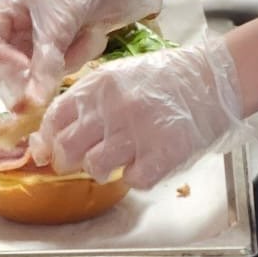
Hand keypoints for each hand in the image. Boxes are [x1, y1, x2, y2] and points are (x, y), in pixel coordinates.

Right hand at [0, 0, 157, 106]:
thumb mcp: (60, 24)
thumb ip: (44, 64)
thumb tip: (30, 103)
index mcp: (5, 10)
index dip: (3, 64)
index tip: (28, 76)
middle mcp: (16, 29)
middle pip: (10, 67)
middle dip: (40, 68)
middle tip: (62, 66)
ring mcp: (37, 44)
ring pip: (38, 75)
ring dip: (68, 59)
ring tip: (87, 33)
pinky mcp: (60, 55)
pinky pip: (61, 73)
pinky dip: (80, 57)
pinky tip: (93, 36)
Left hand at [28, 33, 248, 189]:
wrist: (211, 80)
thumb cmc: (164, 79)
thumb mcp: (119, 76)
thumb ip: (87, 100)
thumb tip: (52, 132)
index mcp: (100, 85)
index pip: (55, 118)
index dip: (47, 139)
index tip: (48, 150)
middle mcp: (115, 107)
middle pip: (68, 148)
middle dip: (68, 161)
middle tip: (82, 160)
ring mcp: (139, 131)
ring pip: (95, 168)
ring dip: (103, 170)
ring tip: (118, 160)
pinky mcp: (162, 154)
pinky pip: (133, 180)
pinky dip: (136, 177)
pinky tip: (146, 161)